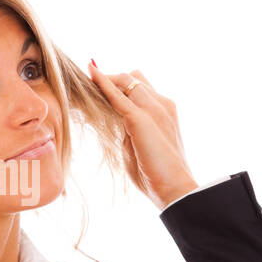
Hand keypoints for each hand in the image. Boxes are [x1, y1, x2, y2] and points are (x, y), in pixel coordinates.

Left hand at [86, 60, 198, 210]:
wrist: (175, 187)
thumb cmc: (156, 173)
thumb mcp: (139, 145)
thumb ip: (128, 131)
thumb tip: (115, 124)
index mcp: (164, 110)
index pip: (140, 87)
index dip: (119, 84)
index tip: (99, 82)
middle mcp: (162, 103)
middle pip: (132, 78)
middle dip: (111, 79)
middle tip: (89, 83)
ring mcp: (154, 108)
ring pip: (126, 81)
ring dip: (106, 80)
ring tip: (86, 80)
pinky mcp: (141, 118)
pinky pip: (117, 95)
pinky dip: (103, 83)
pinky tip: (91, 73)